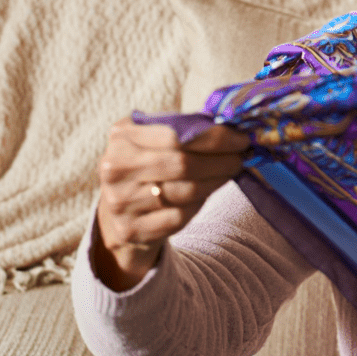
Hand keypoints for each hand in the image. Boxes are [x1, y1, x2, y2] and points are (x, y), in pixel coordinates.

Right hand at [93, 117, 250, 289]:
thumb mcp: (154, 139)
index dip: (215, 138)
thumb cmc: (147, 165)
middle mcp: (115, 167)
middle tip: (241, 158)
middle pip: (183, 164)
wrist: (118, 211)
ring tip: (230, 172)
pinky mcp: (130, 229)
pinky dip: (199, 205)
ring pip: (185, 192)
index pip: (177, 135)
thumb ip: (185, 129)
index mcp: (122, 136)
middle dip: (221, 161)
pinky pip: (179, 217)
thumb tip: (233, 126)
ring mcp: (119, 201)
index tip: (241, 139)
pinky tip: (206, 194)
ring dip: (216, 181)